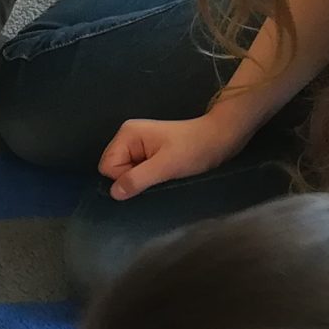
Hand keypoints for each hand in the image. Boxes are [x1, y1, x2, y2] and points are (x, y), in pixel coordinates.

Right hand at [97, 110, 246, 199]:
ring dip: (142, 178)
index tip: (150, 175)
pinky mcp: (148, 150)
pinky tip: (163, 173)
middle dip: (132, 178)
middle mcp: (128, 136)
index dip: (125, 177)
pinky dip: (147, 176)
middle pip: (114, 168)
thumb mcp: (166, 166)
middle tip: (158, 174)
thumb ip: (137, 179)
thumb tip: (114, 194)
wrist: (220, 138)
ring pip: (125, 171)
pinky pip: (136, 169)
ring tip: (163, 173)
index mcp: (127, 134)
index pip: (107, 166)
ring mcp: (138, 143)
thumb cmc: (194, 150)